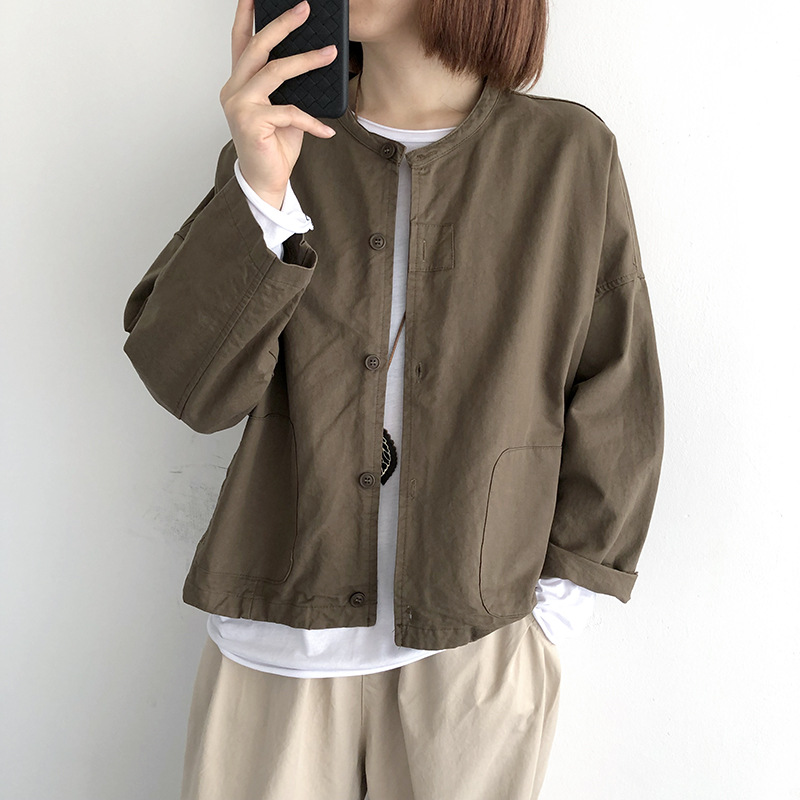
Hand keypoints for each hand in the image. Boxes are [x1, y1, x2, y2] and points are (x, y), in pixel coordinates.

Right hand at [220, 0, 337, 207]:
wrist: (265, 181)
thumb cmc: (273, 146)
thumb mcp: (283, 111)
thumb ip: (287, 88)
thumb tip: (313, 61)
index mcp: (239, 84)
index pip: (241, 42)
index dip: (246, 15)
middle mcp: (234, 90)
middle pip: (258, 46)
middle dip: (283, 24)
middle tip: (304, 9)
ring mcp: (239, 105)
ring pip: (275, 71)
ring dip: (307, 61)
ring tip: (331, 54)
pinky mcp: (251, 123)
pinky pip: (289, 112)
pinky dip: (312, 122)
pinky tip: (327, 131)